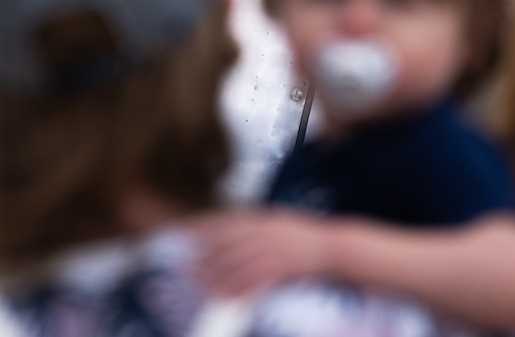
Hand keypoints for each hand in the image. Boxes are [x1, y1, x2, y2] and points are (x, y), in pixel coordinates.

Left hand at [195, 210, 337, 295]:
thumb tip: (230, 232)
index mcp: (261, 218)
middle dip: (205, 255)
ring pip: (238, 261)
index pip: (224, 219)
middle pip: (226, 242)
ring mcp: (274, 247)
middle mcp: (265, 230)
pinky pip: (257, 278)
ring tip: (202, 284)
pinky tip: (229, 296)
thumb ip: (255, 226)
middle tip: (186, 267)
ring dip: (218, 274)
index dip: (200, 225)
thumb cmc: (304, 238)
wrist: (334, 247)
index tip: (180, 230)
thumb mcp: (277, 223)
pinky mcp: (284, 265)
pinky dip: (241, 288)